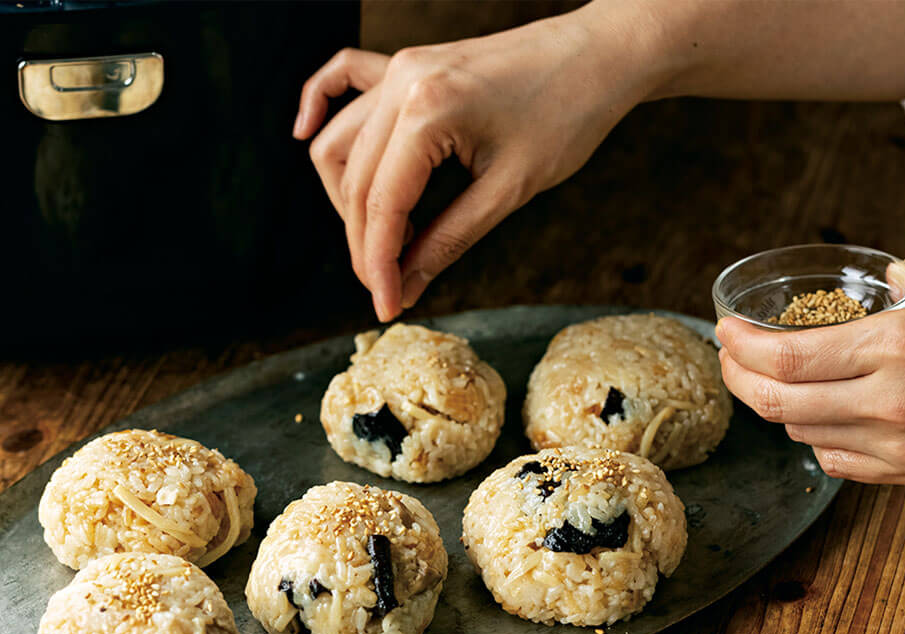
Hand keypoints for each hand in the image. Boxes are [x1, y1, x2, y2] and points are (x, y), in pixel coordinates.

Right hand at [292, 10, 645, 320]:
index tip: (385, 307)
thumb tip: (406, 284)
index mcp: (428, 111)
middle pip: (352, 181)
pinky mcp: (408, 65)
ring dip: (349, 198)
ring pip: (340, 143)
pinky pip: (344, 80)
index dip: (377, 265)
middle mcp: (402, 83)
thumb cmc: (569, 116)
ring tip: (388, 240)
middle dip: (365, 243)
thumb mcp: (510, 191)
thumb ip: (449, 239)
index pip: (382, 204)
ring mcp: (401, 68)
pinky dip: (320, 108)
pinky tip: (304, 136)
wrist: (599, 55)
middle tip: (390, 287)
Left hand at [717, 262, 904, 489]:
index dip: (739, 346)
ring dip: (775, 407)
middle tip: (729, 359)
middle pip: (776, 401)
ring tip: (769, 381)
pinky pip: (836, 462)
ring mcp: (896, 445)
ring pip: (800, 433)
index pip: (786, 355)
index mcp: (899, 346)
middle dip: (738, 379)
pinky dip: (813, 438)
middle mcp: (887, 400)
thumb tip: (885, 275)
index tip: (724, 331)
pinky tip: (819, 416)